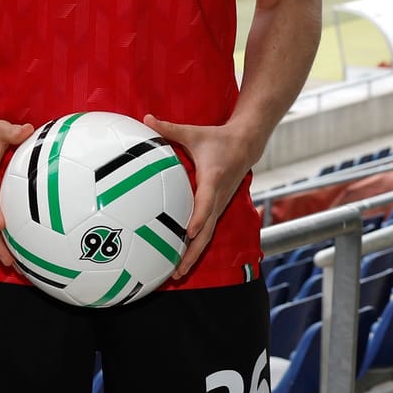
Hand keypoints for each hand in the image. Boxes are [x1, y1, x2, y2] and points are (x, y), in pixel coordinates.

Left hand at [141, 114, 258, 281]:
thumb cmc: (218, 139)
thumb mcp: (193, 133)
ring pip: (207, 236)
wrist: (246, 145)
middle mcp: (218, 197)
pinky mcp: (217, 208)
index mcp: (213, 179)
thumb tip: (145, 118)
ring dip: (193, 255)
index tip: (187, 233)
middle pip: (207, 231)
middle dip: (192, 252)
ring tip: (176, 274)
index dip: (198, 218)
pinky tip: (181, 259)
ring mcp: (219, 205)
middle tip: (177, 271)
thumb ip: (168, 128)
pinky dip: (195, 246)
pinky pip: (206, 231)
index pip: (206, 202)